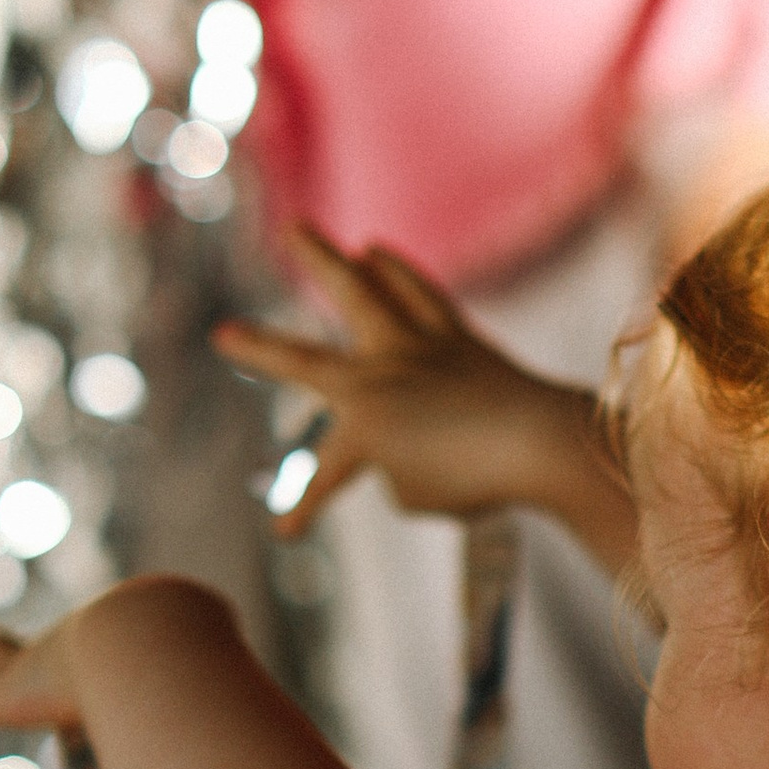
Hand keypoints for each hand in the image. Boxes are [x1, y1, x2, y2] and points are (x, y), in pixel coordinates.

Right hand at [213, 227, 594, 536]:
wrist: (542, 442)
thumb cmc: (477, 480)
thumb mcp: (418, 493)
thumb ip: (396, 464)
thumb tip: (408, 431)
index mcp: (364, 421)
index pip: (326, 473)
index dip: (306, 507)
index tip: (288, 534)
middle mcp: (380, 374)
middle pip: (305, 358)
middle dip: (260, 350)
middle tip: (226, 333)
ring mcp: (420, 346)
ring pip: (363, 292)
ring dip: (326, 262)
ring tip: (303, 235)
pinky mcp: (459, 337)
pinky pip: (420, 296)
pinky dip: (398, 275)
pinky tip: (383, 254)